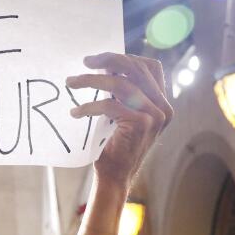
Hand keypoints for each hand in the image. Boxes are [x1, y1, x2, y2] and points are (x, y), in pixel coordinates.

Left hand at [67, 53, 171, 190]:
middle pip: (136, 70)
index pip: (150, 67)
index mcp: (162, 102)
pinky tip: (75, 112)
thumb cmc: (114, 145)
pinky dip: (89, 106)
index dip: (127, 57)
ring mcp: (155, 115)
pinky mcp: (141, 124)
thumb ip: (124, 93)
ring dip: (91, 80)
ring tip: (71, 82)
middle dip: (108, 60)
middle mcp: (163, 107)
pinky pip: (109, 105)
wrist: (115, 177)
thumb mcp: (123, 114)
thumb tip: (104, 65)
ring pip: (120, 84)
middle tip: (85, 61)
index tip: (101, 59)